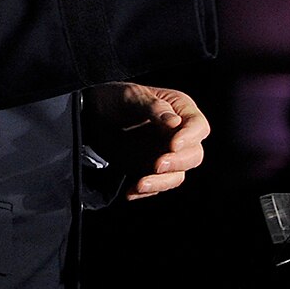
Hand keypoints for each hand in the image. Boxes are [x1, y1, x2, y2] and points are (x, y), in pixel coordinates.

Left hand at [85, 83, 209, 199]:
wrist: (91, 117)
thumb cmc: (115, 100)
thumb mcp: (131, 96)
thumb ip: (153, 107)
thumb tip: (175, 123)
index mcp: (181, 110)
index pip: (198, 126)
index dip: (189, 137)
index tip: (173, 144)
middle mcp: (179, 135)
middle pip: (194, 155)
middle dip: (178, 162)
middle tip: (157, 164)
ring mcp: (167, 154)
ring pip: (177, 175)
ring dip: (162, 182)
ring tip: (140, 184)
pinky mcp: (152, 170)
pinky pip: (157, 186)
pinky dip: (146, 191)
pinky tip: (130, 192)